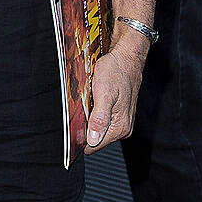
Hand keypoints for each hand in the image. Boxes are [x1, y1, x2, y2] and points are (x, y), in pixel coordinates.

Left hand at [84, 31, 147, 153]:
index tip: (75, 122)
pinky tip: (95, 97)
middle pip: (95, 138)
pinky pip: (102, 118)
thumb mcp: (104, 92)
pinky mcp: (119, 113)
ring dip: (90, 117)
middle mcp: (123, 128)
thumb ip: (99, 118)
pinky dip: (95, 110)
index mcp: (120, 127)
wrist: (126, 56)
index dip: (81, 136)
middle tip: (84, 104)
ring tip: (90, 99)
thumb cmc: (116, 70)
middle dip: (85, 125)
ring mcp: (122, 121)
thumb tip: (93, 140)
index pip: (94, 146)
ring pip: (97, 128)